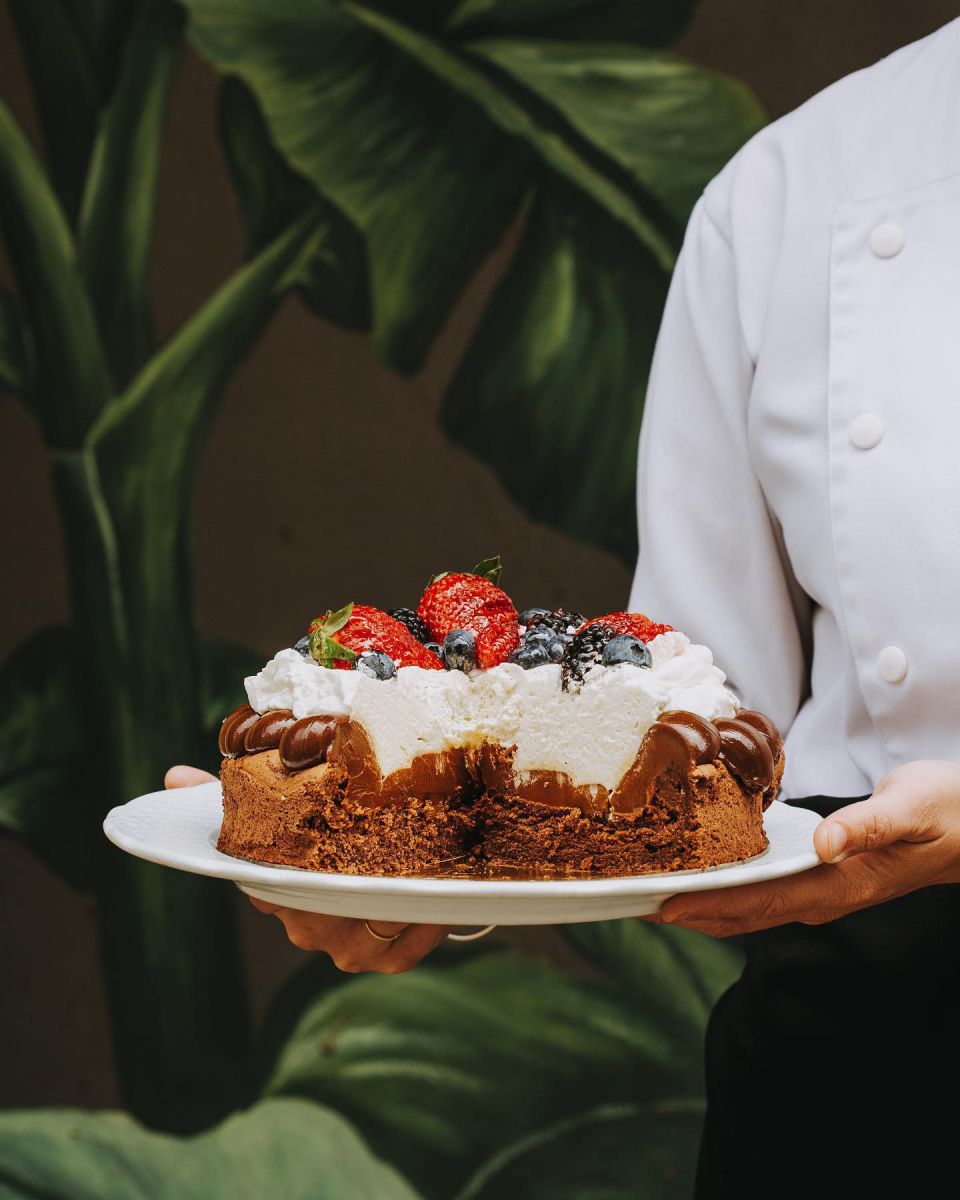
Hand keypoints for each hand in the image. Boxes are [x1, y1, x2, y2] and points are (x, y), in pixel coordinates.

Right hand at [165, 764, 449, 972]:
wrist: (406, 882)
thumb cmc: (335, 841)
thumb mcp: (290, 812)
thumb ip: (237, 797)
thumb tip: (171, 777)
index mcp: (276, 893)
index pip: (269, 878)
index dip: (287, 854)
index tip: (310, 828)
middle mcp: (306, 927)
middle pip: (319, 901)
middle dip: (345, 867)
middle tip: (369, 831)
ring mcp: (348, 948)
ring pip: (366, 918)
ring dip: (392, 887)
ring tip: (412, 851)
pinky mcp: (390, 960)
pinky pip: (407, 942)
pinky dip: (424, 917)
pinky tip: (433, 890)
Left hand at [654, 759, 959, 936]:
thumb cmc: (944, 812)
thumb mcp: (909, 810)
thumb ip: (866, 826)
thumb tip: (824, 844)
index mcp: (839, 884)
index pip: (759, 903)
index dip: (708, 906)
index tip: (662, 906)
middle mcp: (824, 894)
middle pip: (742, 913)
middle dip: (689, 911)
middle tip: (635, 902)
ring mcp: (821, 887)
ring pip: (749, 903)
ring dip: (703, 901)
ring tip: (654, 891)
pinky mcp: (820, 871)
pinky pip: (763, 885)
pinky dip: (727, 882)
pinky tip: (703, 869)